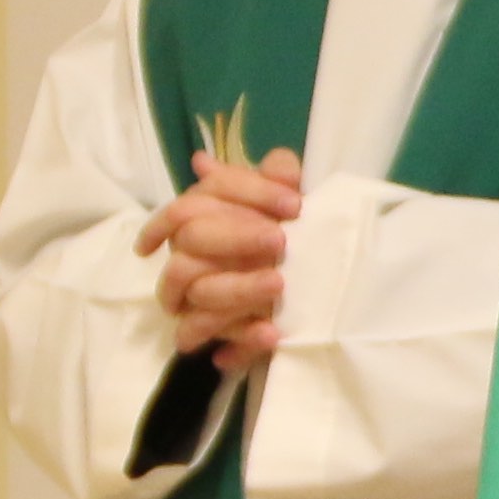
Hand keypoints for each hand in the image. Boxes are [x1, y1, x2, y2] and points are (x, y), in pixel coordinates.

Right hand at [140, 143, 304, 370]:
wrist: (312, 290)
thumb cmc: (292, 235)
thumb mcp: (291, 202)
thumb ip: (271, 176)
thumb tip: (211, 161)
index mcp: (200, 216)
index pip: (204, 194)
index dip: (249, 194)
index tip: (294, 204)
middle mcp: (186, 253)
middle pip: (190, 239)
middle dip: (236, 236)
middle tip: (282, 240)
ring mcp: (191, 294)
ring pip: (197, 289)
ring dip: (239, 288)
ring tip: (280, 285)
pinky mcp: (205, 332)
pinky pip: (205, 337)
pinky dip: (240, 337)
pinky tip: (271, 332)